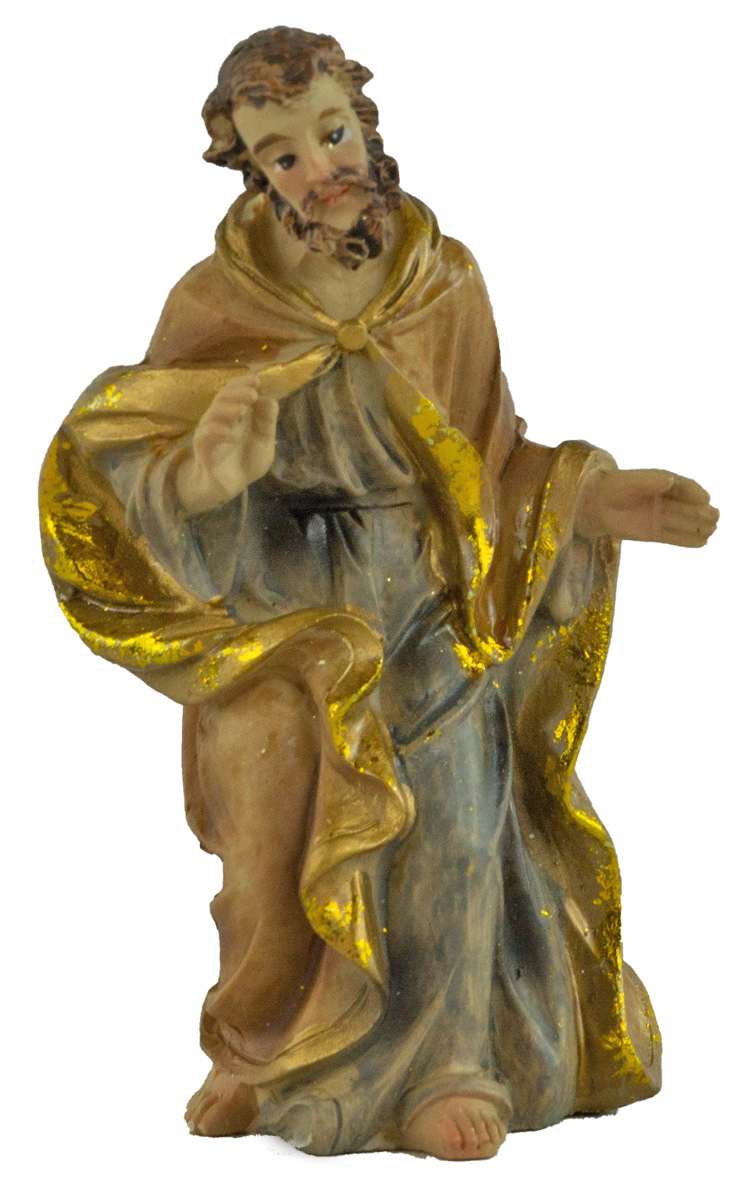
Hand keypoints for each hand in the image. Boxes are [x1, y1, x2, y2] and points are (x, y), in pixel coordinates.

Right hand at [176, 371, 278, 513]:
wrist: (230, 487)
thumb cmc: (246, 461)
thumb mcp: (264, 442)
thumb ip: (267, 423)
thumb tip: (270, 399)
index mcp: (236, 413)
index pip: (234, 390)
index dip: (243, 383)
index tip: (256, 380)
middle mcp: (220, 418)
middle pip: (223, 397)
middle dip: (237, 393)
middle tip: (252, 394)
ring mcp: (209, 432)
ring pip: (212, 414)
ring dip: (227, 410)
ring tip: (242, 411)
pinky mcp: (203, 448)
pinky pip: (205, 436)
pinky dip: (218, 432)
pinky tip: (231, 436)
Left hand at [575, 468, 718, 545]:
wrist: (595, 505)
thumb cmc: (612, 487)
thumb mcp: (630, 482)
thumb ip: (649, 482)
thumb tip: (670, 479)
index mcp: (661, 482)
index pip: (684, 486)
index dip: (696, 493)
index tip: (705, 499)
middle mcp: (664, 499)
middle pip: (688, 505)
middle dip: (702, 511)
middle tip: (714, 517)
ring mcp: (660, 516)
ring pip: (683, 522)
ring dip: (699, 526)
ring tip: (713, 529)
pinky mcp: (653, 532)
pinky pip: (674, 536)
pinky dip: (688, 540)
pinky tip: (702, 542)